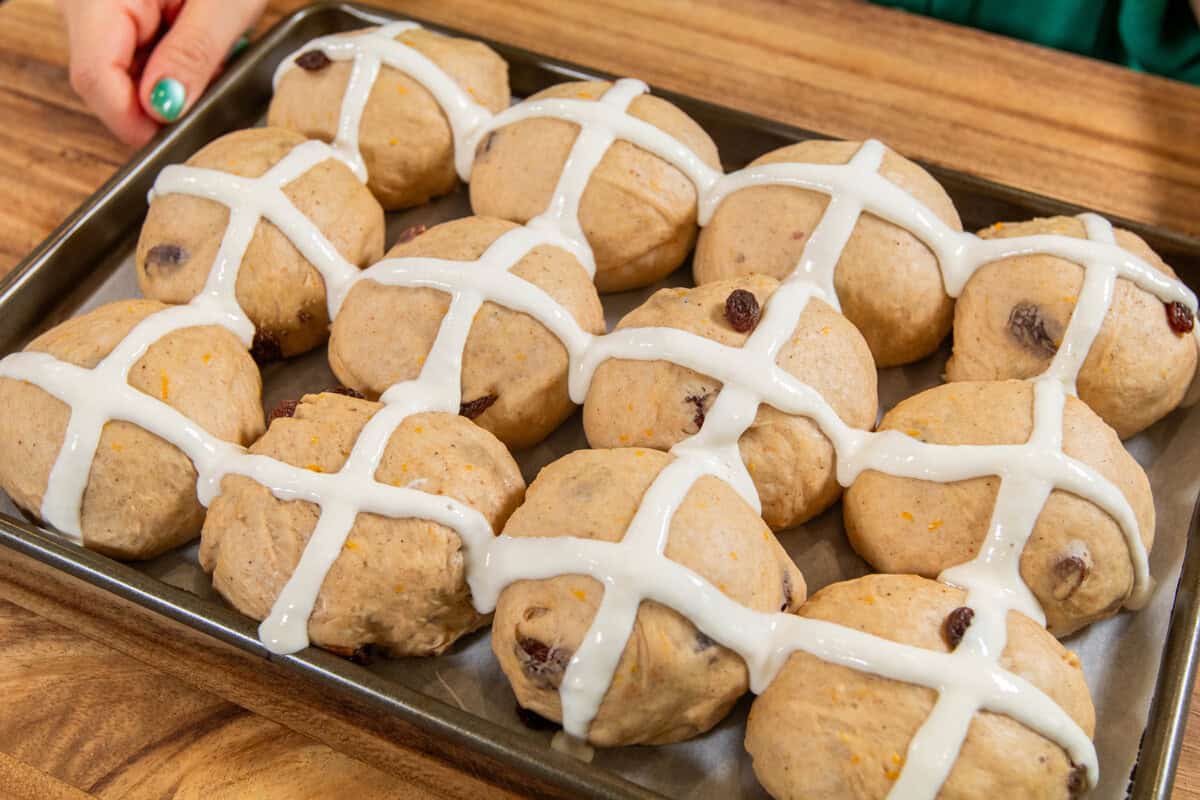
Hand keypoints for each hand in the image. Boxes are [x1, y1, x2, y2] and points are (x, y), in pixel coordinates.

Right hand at [58, 0, 266, 145]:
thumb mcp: (222, 3)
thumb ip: (191, 56)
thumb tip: (164, 109)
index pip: (96, 80)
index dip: (137, 120)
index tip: (179, 135)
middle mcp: (87, 0)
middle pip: (106, 81)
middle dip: (159, 102)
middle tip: (210, 90)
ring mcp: (98, 3)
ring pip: (122, 69)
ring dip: (169, 80)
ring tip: (213, 53)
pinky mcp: (118, 6)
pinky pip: (135, 48)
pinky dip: (169, 58)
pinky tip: (200, 42)